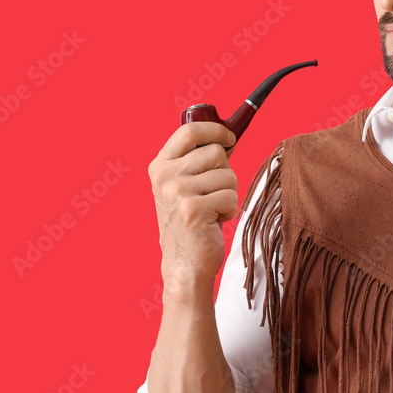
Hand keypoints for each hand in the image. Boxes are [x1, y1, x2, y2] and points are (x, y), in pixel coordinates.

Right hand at [148, 122, 238, 287]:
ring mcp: (176, 193)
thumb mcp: (187, 184)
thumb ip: (200, 159)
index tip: (229, 138)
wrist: (185, 262)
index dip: (215, 129)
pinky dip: (230, 209)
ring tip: (213, 208)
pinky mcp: (193, 210)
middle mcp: (164, 177)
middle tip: (212, 193)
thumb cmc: (193, 219)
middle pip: (216, 152)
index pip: (190, 130)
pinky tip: (214, 221)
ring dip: (229, 192)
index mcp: (160, 165)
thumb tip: (228, 135)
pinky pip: (231, 196)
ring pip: (228, 174)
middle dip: (225, 172)